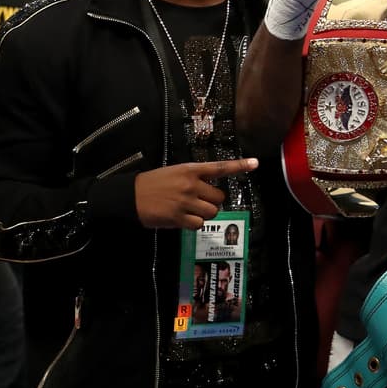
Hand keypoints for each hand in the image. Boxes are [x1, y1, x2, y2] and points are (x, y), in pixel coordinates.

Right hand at [134, 158, 256, 229]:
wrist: (130, 196)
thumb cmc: (153, 183)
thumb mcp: (175, 172)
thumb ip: (195, 177)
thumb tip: (212, 189)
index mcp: (190, 170)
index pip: (219, 167)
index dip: (239, 166)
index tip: (256, 163)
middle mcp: (190, 184)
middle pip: (219, 197)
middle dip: (212, 201)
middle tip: (198, 201)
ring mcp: (185, 201)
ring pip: (212, 212)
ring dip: (205, 214)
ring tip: (190, 210)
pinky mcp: (178, 217)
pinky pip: (199, 224)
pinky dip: (194, 224)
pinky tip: (183, 218)